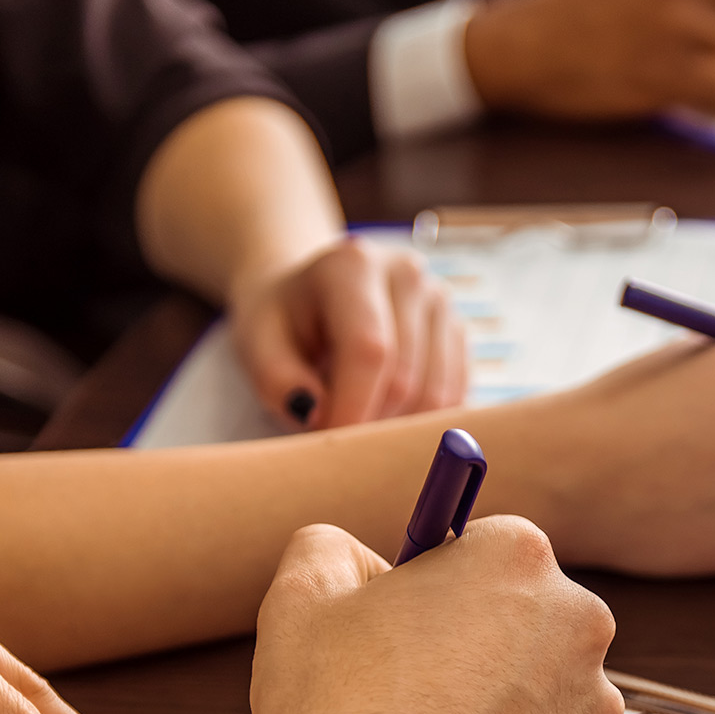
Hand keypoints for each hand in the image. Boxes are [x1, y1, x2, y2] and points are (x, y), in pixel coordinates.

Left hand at [227, 237, 467, 429]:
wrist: (314, 292)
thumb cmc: (283, 320)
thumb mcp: (256, 343)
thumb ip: (277, 379)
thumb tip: (319, 415)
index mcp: (353, 266)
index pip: (369, 349)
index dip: (354, 408)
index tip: (332, 447)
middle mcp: (407, 274)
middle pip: (405, 378)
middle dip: (370, 423)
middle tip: (336, 438)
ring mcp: (440, 301)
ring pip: (437, 394)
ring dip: (397, 427)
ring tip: (358, 419)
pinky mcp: (458, 330)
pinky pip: (455, 397)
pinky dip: (422, 421)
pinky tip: (387, 414)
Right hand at [229, 518, 620, 713]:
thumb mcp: (303, 594)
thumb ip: (333, 547)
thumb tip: (355, 557)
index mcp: (515, 555)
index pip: (478, 546)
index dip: (432, 583)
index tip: (408, 616)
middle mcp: (576, 618)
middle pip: (517, 612)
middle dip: (470, 638)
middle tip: (406, 683)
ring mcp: (592, 699)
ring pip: (535, 682)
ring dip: (492, 699)